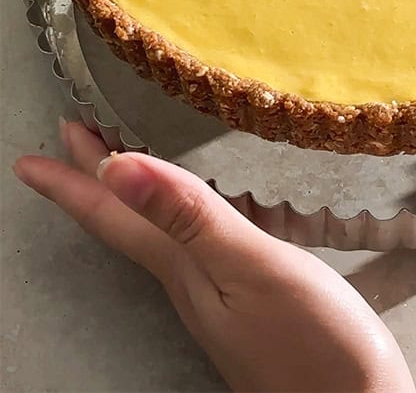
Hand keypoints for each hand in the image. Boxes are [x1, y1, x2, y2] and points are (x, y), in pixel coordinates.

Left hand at [14, 121, 413, 392]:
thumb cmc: (313, 343)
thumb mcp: (252, 269)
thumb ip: (191, 219)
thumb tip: (118, 170)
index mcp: (186, 271)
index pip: (118, 219)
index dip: (77, 182)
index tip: (33, 156)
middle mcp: (193, 287)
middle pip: (132, 227)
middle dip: (98, 184)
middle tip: (72, 142)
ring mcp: (220, 304)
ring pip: (160, 240)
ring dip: (134, 201)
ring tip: (119, 171)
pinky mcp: (251, 310)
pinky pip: (195, 253)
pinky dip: (179, 223)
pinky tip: (197, 222)